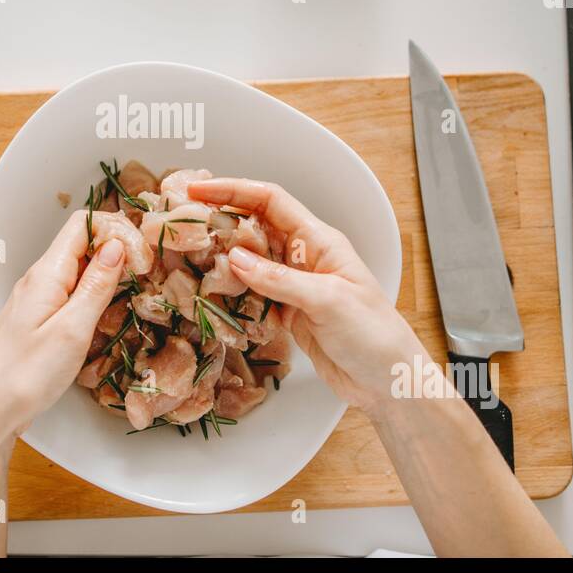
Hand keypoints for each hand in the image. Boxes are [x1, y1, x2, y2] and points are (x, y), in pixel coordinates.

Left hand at [0, 211, 124, 443]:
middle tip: (147, 270)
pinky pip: (69, 293)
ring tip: (134, 290)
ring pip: (77, 270)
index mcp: (47, 273)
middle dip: (116, 249)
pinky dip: (92, 295)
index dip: (114, 227)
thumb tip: (117, 245)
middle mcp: (39, 279)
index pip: (82, 225)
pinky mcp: (38, 321)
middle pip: (81, 244)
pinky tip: (107, 313)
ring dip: (106, 274)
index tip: (143, 248)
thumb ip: (96, 286)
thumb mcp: (71, 330)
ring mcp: (37, 300)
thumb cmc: (25, 376)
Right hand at [188, 178, 425, 415]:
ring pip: (249, 261)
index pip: (270, 201)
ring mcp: (294, 285)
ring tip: (188, 257)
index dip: (233, 191)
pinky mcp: (287, 312)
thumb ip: (280, 280)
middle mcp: (304, 257)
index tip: (199, 192)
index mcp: (319, 241)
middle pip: (254, 226)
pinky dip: (231, 292)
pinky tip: (211, 294)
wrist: (388, 381)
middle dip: (220, 221)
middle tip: (183, 223)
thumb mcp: (328, 301)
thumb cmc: (374, 334)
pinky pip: (252, 293)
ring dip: (221, 258)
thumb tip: (235, 258)